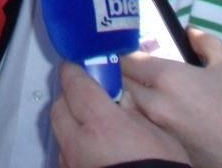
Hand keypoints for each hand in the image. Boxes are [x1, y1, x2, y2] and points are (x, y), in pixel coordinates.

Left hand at [51, 63, 187, 167]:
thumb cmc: (162, 166)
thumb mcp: (157, 133)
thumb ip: (134, 111)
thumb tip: (121, 96)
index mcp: (101, 123)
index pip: (75, 85)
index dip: (74, 70)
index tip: (76, 64)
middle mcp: (78, 143)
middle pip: (59, 108)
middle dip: (69, 97)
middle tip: (86, 94)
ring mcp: (73, 164)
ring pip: (60, 134)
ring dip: (70, 124)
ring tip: (90, 125)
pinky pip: (66, 157)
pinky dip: (74, 147)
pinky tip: (91, 150)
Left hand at [122, 29, 221, 167]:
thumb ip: (206, 42)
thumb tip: (190, 33)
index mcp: (167, 77)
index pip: (128, 61)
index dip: (127, 53)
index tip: (133, 50)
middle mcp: (154, 103)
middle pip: (125, 84)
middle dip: (128, 74)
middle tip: (140, 69)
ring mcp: (157, 127)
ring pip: (133, 106)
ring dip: (135, 95)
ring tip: (150, 90)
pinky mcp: (164, 144)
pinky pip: (146, 124)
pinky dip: (147, 115)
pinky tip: (163, 111)